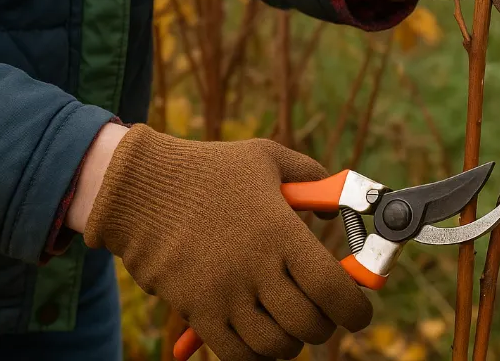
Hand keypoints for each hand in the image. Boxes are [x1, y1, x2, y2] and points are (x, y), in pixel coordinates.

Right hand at [79, 124, 372, 360]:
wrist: (141, 188)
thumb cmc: (209, 170)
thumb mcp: (266, 159)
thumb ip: (313, 177)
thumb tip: (339, 208)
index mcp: (279, 231)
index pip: (333, 289)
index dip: (355, 308)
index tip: (358, 310)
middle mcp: (255, 269)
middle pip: (309, 324)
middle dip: (325, 323)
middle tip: (322, 312)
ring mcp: (224, 295)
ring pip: (276, 346)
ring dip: (290, 340)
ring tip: (288, 321)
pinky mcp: (197, 311)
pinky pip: (237, 355)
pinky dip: (255, 352)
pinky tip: (259, 333)